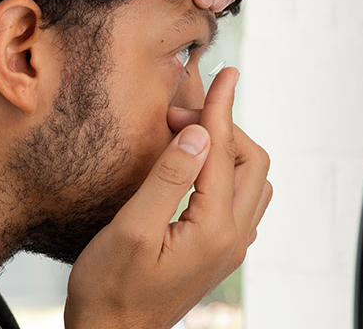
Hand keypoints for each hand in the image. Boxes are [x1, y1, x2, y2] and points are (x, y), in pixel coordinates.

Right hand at [65, 68, 271, 328]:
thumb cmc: (110, 290)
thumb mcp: (131, 229)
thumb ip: (168, 178)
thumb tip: (200, 133)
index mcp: (214, 228)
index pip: (225, 152)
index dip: (220, 108)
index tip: (224, 73)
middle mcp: (233, 238)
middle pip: (252, 163)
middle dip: (223, 128)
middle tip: (179, 114)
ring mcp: (230, 248)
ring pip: (251, 182)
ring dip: (228, 150)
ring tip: (188, 134)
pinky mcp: (218, 253)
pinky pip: (240, 201)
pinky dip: (225, 172)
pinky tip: (196, 167)